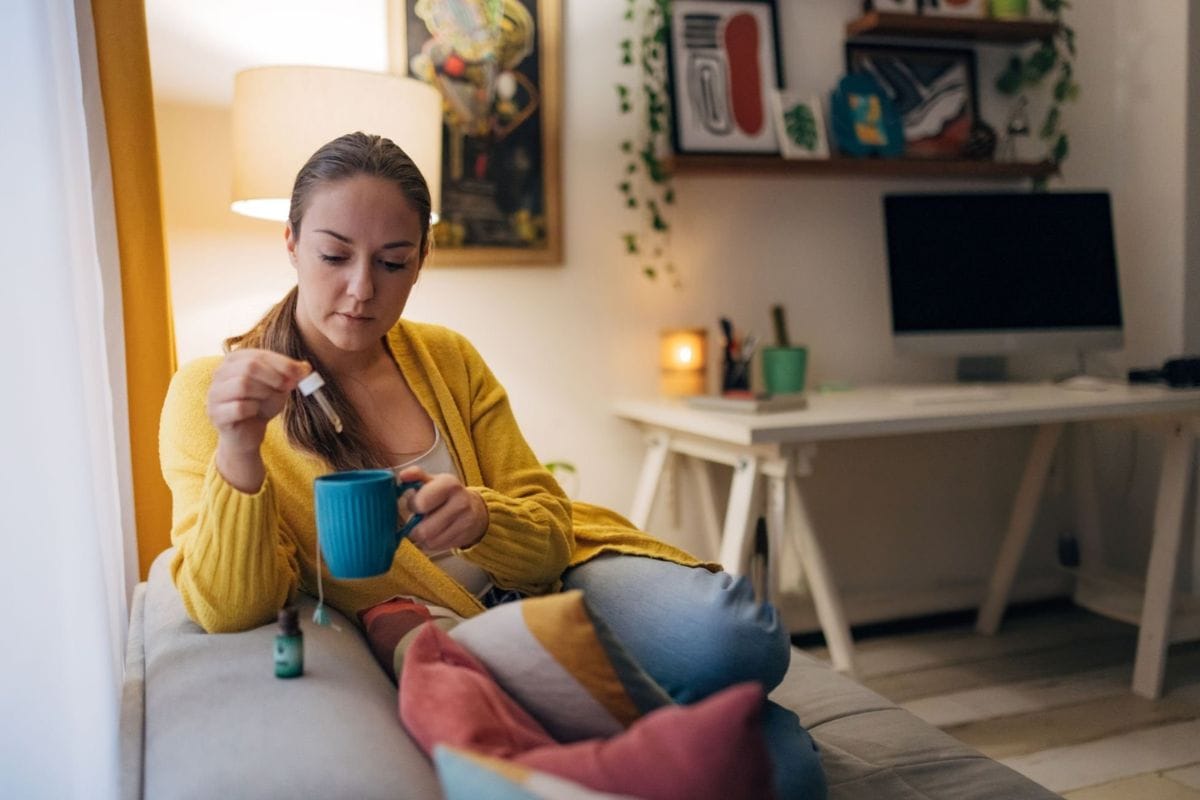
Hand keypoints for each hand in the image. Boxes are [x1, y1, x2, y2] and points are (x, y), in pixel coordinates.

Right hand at [207, 349, 310, 491]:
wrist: (247, 434)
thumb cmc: (261, 405)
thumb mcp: (279, 387)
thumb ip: (291, 375)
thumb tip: (305, 367)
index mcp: (234, 360)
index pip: (258, 355)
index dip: (282, 363)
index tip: (301, 372)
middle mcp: (219, 373)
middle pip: (249, 367)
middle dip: (274, 377)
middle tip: (287, 387)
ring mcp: (214, 393)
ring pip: (242, 385)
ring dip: (264, 393)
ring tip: (269, 401)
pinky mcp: (215, 413)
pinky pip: (239, 407)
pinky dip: (253, 409)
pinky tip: (255, 413)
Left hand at [396, 466, 488, 552]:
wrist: (475, 508)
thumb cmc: (447, 493)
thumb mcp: (433, 480)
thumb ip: (416, 475)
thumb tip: (403, 476)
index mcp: (449, 484)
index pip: (421, 503)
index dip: (413, 505)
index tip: (416, 503)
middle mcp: (460, 503)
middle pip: (424, 530)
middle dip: (415, 527)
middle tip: (418, 519)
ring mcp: (464, 522)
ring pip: (429, 541)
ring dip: (422, 537)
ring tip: (426, 525)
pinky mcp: (464, 538)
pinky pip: (437, 547)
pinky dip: (431, 542)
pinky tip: (435, 532)